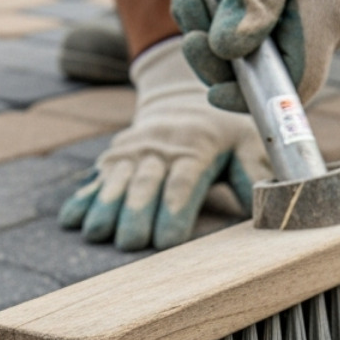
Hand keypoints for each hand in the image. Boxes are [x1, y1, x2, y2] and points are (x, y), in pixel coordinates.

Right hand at [59, 38, 270, 250]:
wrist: (182, 96)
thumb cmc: (224, 131)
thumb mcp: (249, 141)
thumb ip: (256, 171)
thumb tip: (267, 202)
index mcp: (196, 147)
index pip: (183, 180)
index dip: (173, 209)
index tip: (166, 240)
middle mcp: (161, 147)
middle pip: (145, 183)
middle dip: (135, 213)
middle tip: (128, 243)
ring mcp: (133, 151)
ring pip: (117, 181)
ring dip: (105, 207)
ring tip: (96, 234)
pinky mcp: (113, 158)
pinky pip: (95, 178)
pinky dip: (83, 199)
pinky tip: (71, 220)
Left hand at [167, 0, 339, 110]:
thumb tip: (226, 49)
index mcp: (329, 17)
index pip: (297, 84)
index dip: (252, 98)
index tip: (214, 92)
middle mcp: (325, 24)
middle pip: (263, 62)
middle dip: (214, 42)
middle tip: (184, 3)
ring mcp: (310, 12)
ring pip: (250, 37)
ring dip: (207, 14)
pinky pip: (251, 13)